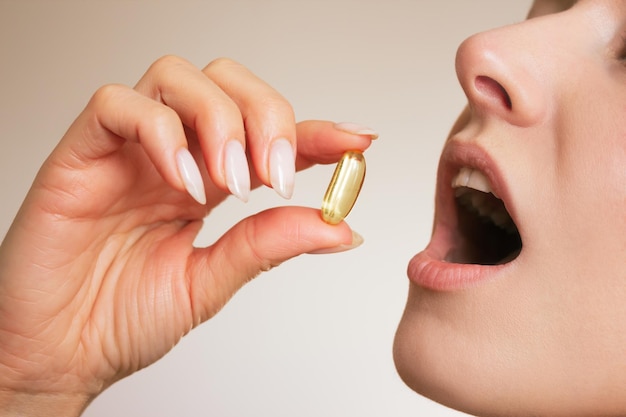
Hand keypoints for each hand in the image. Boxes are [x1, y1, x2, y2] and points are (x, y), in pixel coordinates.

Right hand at [0, 56, 374, 414]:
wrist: (58, 353)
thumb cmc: (122, 318)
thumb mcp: (210, 283)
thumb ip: (268, 245)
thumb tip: (341, 227)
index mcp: (205, 181)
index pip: (268, 135)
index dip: (318, 131)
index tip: (358, 142)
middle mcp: (171, 154)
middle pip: (227, 83)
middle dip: (267, 116)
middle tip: (275, 176)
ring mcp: (126, 149)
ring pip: (178, 78)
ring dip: (220, 122)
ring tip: (232, 182)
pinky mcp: (80, 153)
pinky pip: (120, 106)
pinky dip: (163, 134)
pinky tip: (184, 183)